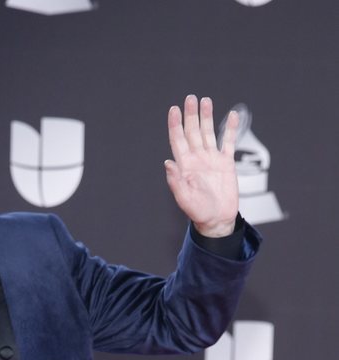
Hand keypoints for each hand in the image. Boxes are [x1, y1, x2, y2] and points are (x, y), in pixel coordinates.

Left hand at [164, 95, 239, 237]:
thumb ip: (176, 181)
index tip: (174, 109)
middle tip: (190, 98)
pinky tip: (232, 115)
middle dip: (191, 115)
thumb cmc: (198, 212)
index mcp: (185, 166)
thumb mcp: (184, 198)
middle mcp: (197, 159)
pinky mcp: (226, 163)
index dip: (175, 125)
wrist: (217, 220)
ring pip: (208, 133)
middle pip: (193, 132)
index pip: (178, 140)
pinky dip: (230, 129)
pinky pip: (228, 142)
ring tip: (205, 101)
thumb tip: (168, 162)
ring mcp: (212, 159)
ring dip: (207, 117)